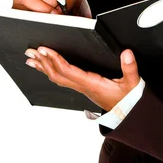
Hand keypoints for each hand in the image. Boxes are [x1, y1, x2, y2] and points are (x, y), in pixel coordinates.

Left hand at [24, 47, 140, 111]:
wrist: (128, 113)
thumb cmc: (127, 99)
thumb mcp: (132, 83)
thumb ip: (130, 68)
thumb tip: (126, 53)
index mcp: (91, 84)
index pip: (68, 71)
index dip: (55, 60)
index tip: (45, 49)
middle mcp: (82, 86)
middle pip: (57, 75)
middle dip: (43, 62)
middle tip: (31, 51)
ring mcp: (80, 88)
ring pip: (57, 78)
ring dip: (43, 67)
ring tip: (31, 57)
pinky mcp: (82, 87)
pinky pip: (62, 79)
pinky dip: (50, 71)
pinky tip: (45, 67)